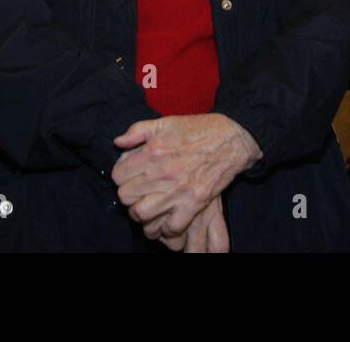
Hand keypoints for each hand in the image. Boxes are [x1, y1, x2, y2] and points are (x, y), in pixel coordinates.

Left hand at [112, 114, 259, 240]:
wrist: (231, 139)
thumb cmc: (198, 129)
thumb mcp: (165, 122)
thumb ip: (137, 131)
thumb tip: (118, 142)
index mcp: (152, 152)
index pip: (118, 176)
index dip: (122, 176)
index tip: (130, 176)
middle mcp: (162, 172)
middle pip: (126, 197)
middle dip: (129, 195)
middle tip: (139, 192)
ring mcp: (178, 190)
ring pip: (142, 214)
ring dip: (142, 213)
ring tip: (148, 206)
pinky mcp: (194, 203)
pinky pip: (170, 227)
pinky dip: (166, 226)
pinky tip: (168, 216)